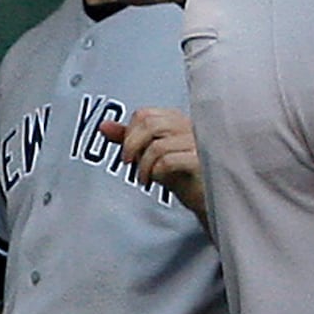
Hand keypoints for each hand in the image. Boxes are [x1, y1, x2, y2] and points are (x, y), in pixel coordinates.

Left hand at [99, 107, 209, 226]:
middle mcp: (190, 125)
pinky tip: (158, 181)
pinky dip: (156, 172)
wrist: (209, 199)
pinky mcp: (201, 162)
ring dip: (143, 165)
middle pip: (149, 123)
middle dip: (132, 147)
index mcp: (178, 119)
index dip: (129, 134)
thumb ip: (130, 139)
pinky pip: (169, 161)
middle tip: (130, 165)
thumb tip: (104, 126)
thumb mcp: (152, 155)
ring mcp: (198, 142)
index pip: (144, 114)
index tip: (129, 154)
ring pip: (158, 144)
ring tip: (145, 179)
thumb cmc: (182, 175)